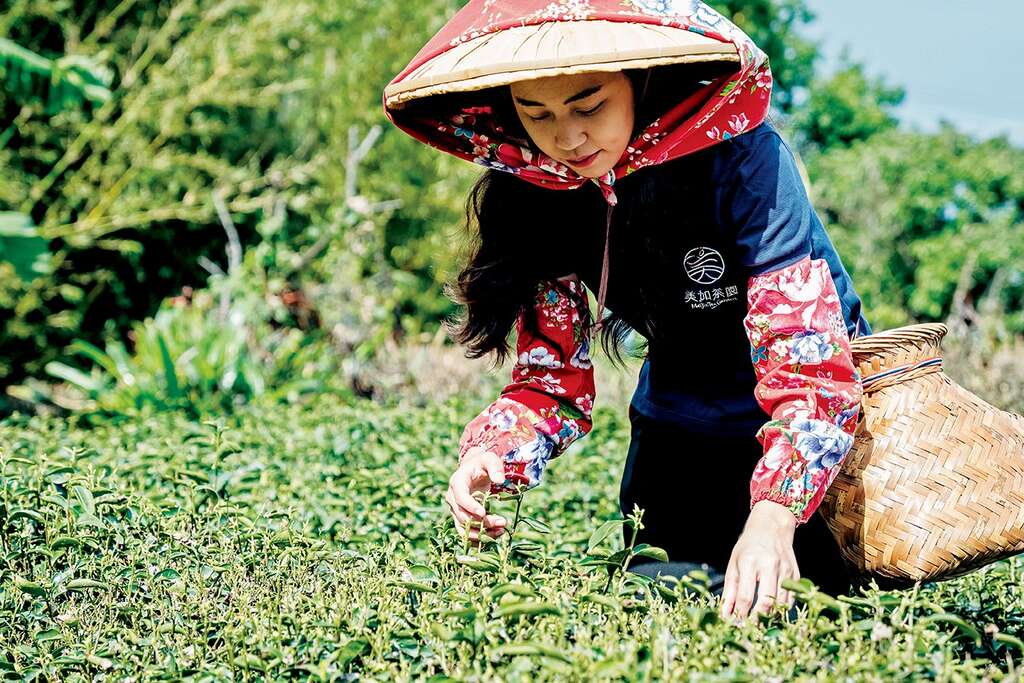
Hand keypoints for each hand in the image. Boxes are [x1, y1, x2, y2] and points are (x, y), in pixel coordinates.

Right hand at [444, 446, 507, 542]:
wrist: (474, 469)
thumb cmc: (482, 464)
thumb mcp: (490, 459)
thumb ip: (495, 467)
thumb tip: (500, 480)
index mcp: (457, 482)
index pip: (460, 497)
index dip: (470, 507)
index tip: (484, 513)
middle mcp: (452, 498)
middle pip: (463, 515)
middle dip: (482, 522)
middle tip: (502, 522)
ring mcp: (455, 509)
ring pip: (463, 527)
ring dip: (480, 533)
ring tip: (500, 531)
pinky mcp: (460, 518)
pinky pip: (465, 533)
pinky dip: (477, 538)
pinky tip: (493, 537)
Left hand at [719, 500, 798, 619]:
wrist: (771, 527)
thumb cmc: (748, 547)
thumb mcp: (733, 565)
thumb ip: (730, 591)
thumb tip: (725, 615)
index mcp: (750, 561)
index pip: (746, 596)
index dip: (741, 615)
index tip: (736, 625)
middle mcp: (770, 565)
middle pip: (766, 601)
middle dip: (757, 619)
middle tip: (750, 628)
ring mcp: (785, 570)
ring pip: (781, 603)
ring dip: (771, 616)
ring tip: (760, 621)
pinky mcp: (796, 574)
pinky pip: (791, 599)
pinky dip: (782, 609)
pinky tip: (773, 610)